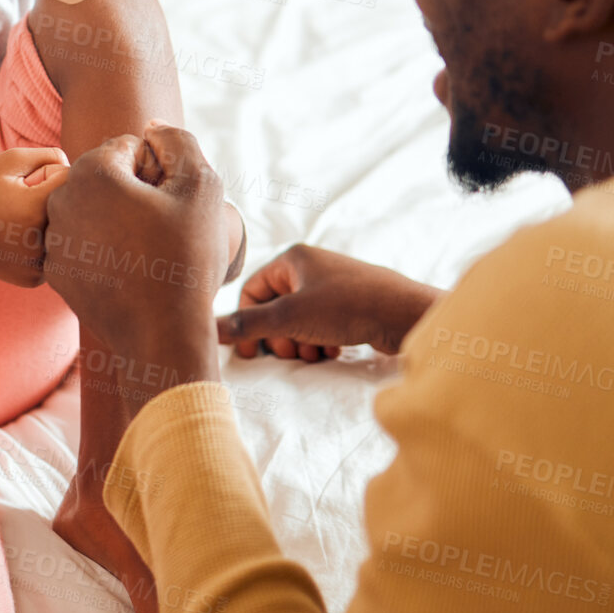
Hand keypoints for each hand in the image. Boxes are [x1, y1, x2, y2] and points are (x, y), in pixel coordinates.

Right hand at [0, 147, 69, 288]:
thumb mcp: (9, 160)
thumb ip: (51, 156)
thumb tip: (82, 173)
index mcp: (38, 208)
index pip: (71, 179)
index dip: (47, 175)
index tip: (24, 182)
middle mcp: (43, 242)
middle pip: (71, 208)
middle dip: (52, 200)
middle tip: (18, 203)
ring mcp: (40, 265)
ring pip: (64, 233)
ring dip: (48, 223)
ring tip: (15, 221)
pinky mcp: (35, 279)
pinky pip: (53, 253)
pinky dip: (41, 243)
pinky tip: (15, 240)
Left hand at [41, 121, 226, 390]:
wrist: (163, 334)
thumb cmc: (186, 257)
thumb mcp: (201, 186)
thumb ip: (177, 141)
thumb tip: (150, 128)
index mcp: (92, 171)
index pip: (130, 148)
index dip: (159, 172)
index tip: (171, 204)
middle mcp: (61, 200)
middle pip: (107, 178)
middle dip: (134, 194)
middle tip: (162, 229)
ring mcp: (54, 239)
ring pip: (95, 211)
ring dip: (119, 221)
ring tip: (147, 251)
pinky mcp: (57, 272)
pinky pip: (85, 244)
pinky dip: (105, 251)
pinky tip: (129, 272)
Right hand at [216, 244, 441, 360]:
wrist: (403, 314)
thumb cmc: (346, 307)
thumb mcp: (289, 318)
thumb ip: (248, 324)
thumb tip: (210, 327)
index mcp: (293, 259)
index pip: (252, 291)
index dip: (246, 322)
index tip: (249, 353)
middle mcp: (311, 267)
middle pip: (275, 308)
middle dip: (280, 336)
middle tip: (292, 352)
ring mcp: (332, 285)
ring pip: (298, 321)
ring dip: (301, 342)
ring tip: (317, 352)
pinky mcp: (350, 303)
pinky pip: (321, 325)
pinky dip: (321, 341)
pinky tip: (334, 350)